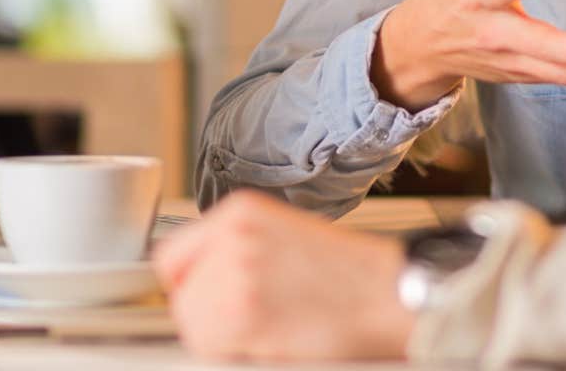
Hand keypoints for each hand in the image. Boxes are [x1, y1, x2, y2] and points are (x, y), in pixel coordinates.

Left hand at [155, 191, 411, 362]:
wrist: (391, 294)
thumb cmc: (352, 275)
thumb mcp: (286, 235)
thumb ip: (236, 250)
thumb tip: (197, 283)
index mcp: (240, 211)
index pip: (173, 255)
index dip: (192, 285)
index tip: (208, 300)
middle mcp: (232, 237)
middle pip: (182, 295)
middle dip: (209, 316)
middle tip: (254, 323)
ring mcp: (236, 276)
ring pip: (195, 327)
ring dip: (224, 340)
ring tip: (271, 331)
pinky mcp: (244, 316)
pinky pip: (213, 348)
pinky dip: (239, 354)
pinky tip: (276, 342)